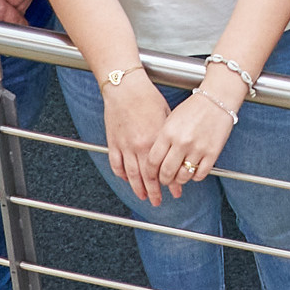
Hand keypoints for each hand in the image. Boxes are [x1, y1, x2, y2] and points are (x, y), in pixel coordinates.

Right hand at [103, 74, 179, 204]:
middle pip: (147, 177)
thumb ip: (168, 138)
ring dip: (138, 188)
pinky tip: (126, 180)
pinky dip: (121, 174)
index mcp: (155, 141)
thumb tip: (175, 153)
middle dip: (154, 192)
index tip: (176, 191)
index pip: (163, 170)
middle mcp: (139, 147)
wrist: (126, 88)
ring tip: (143, 196)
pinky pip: (116, 164)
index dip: (170, 183)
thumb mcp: (166, 117)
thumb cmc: (148, 98)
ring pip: (131, 175)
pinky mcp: (113, 142)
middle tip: (158, 201)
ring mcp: (124, 146)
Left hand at [150, 82, 239, 198]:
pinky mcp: (212, 153)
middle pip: (166, 172)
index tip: (152, 176)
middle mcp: (182, 142)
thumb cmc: (193, 109)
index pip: (152, 161)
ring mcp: (197, 149)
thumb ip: (161, 140)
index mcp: (168, 132)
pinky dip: (195, 176)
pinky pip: (200, 175)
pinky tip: (193, 170)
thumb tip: (155, 161)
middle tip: (166, 179)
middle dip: (164, 180)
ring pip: (183, 177)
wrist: (216, 100)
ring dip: (179, 180)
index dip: (150, 173)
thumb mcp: (170, 120)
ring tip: (179, 176)